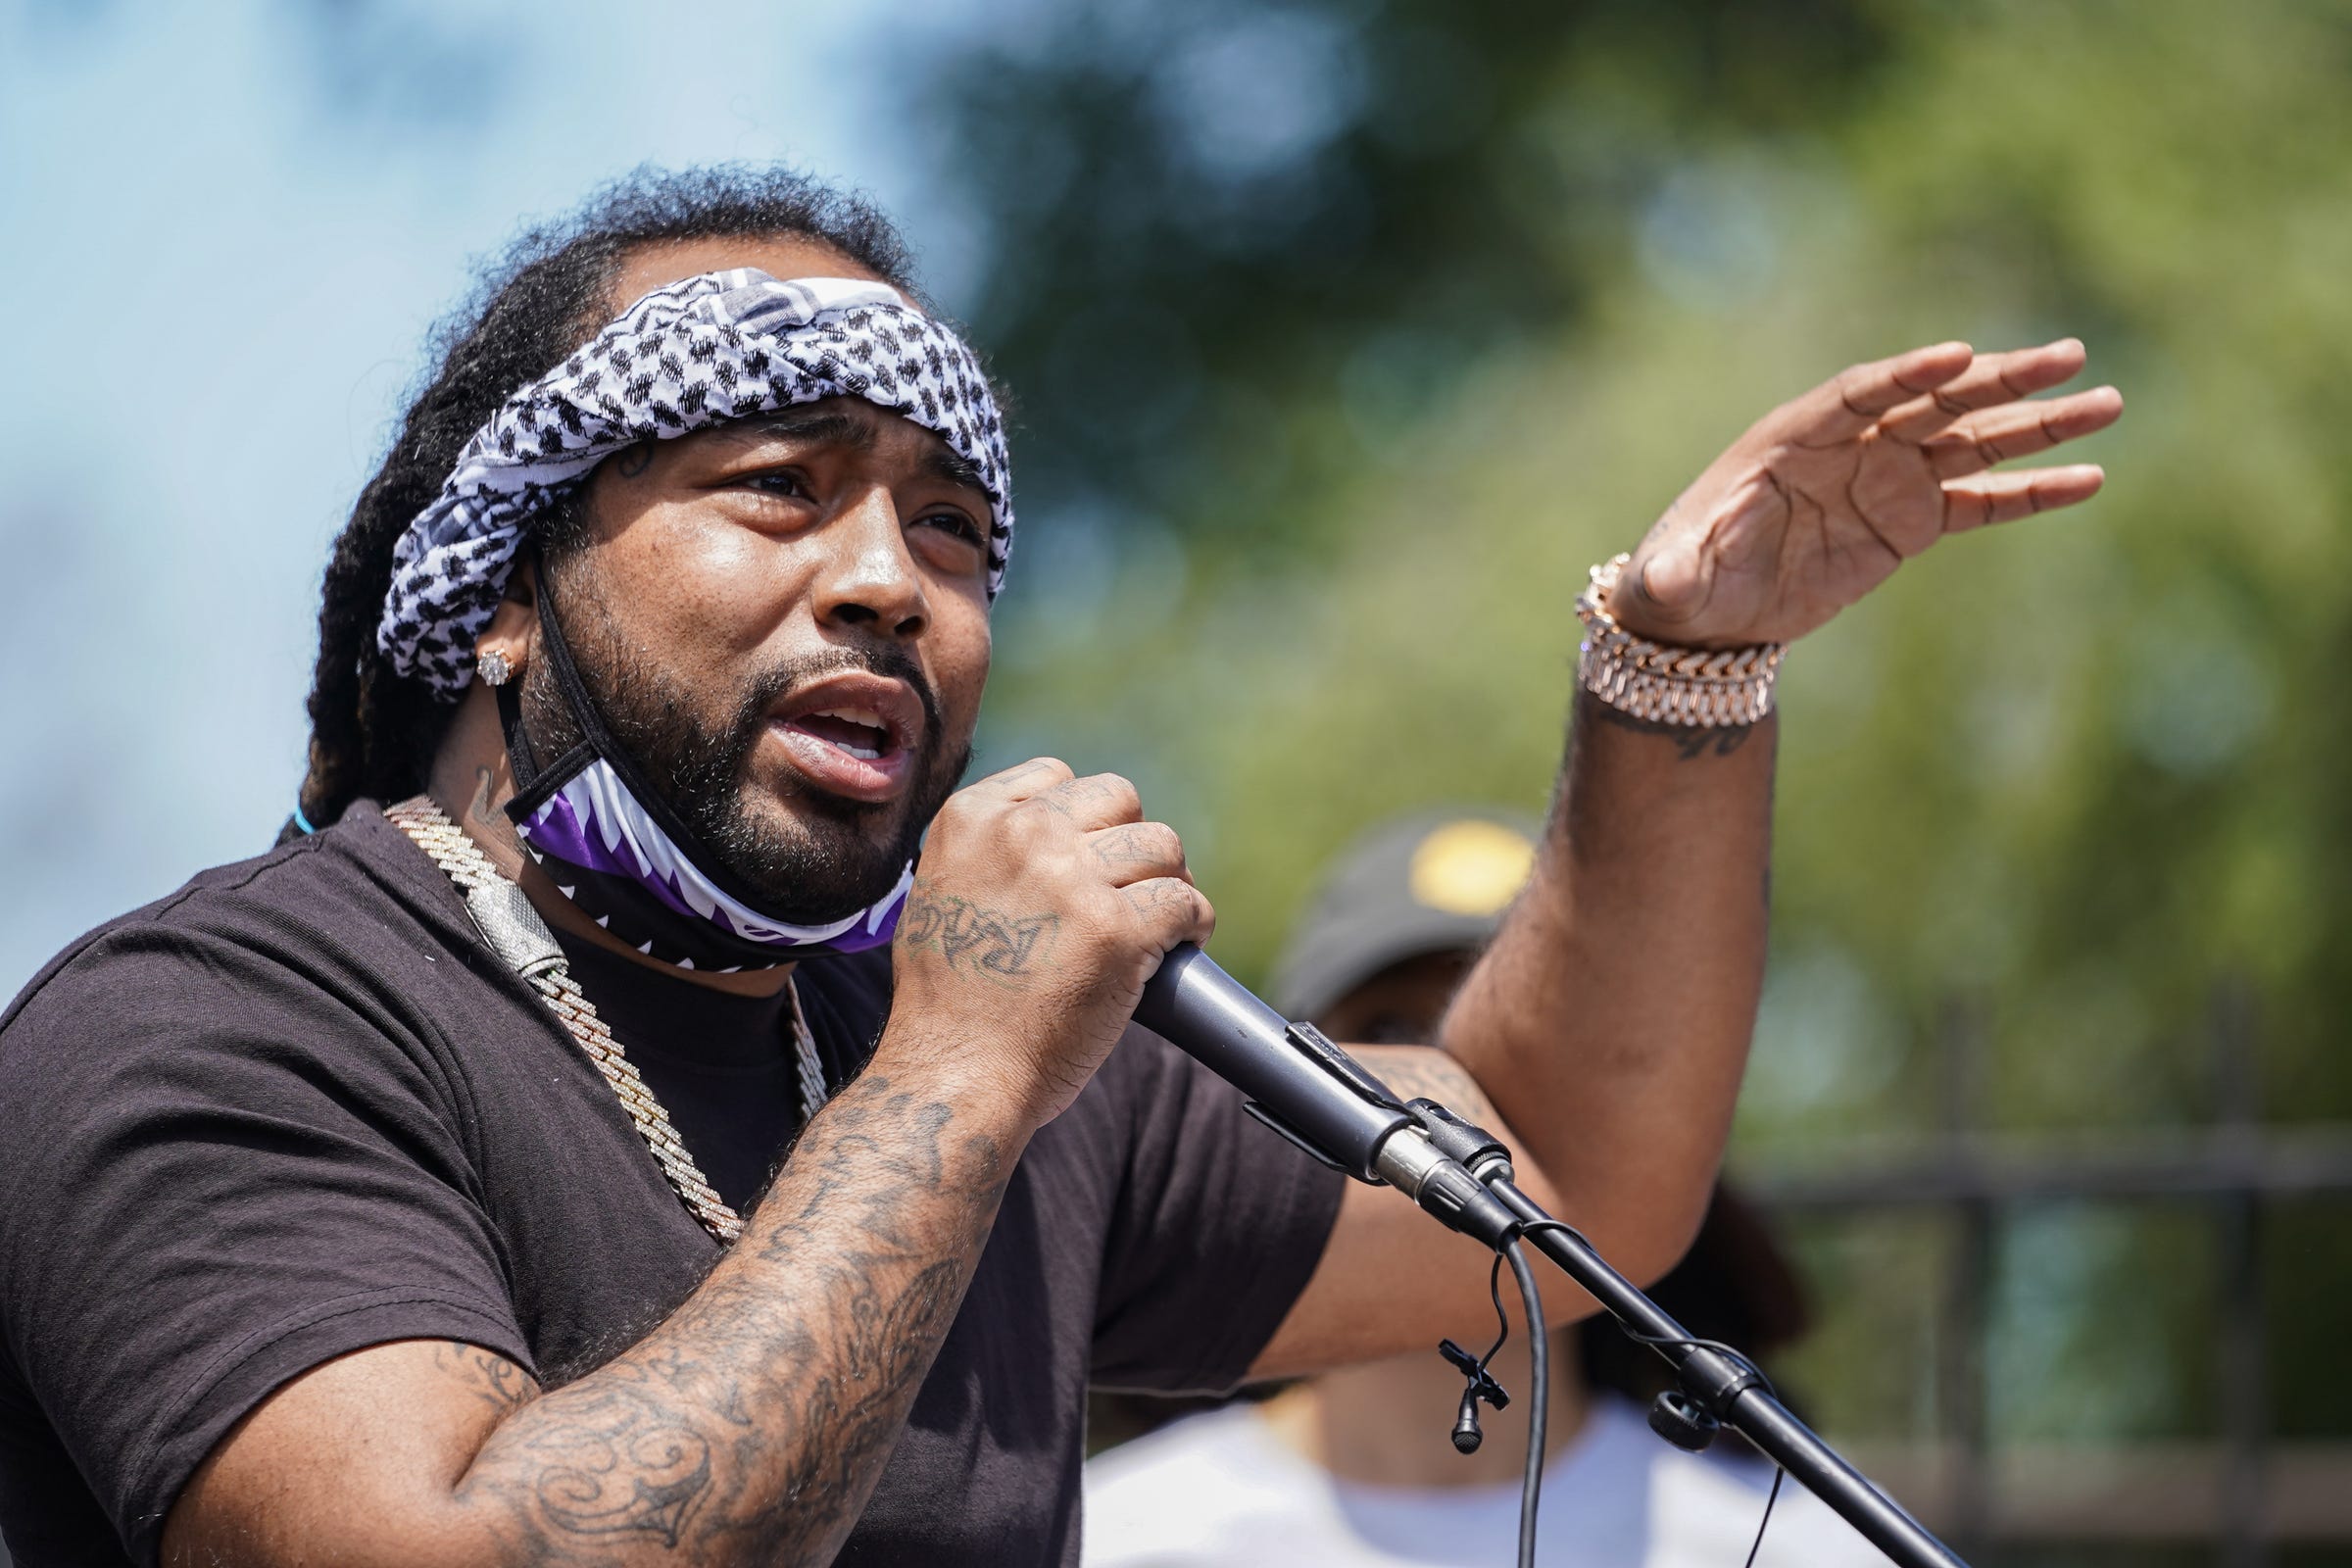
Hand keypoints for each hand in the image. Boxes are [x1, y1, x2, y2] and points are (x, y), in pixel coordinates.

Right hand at [881, 758, 1213, 1129]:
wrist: (956, 1074)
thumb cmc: (950, 1006)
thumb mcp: (939, 896)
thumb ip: (987, 854)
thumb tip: (1050, 837)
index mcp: (971, 819)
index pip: (1057, 777)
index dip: (1084, 819)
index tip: (1089, 859)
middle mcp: (1022, 835)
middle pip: (1119, 800)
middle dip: (1132, 844)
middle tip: (1133, 890)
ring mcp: (1072, 879)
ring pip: (1161, 844)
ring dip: (1169, 881)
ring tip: (1161, 921)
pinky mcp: (1117, 930)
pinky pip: (1184, 901)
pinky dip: (1193, 924)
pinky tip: (1180, 945)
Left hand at [1610, 339, 2122, 646]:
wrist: (1709, 614)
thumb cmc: (1682, 580)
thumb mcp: (1673, 578)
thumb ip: (1675, 571)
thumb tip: (1663, 580)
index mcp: (1794, 437)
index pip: (1862, 394)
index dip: (1909, 375)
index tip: (1960, 356)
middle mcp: (1852, 446)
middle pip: (1935, 402)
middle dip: (2000, 379)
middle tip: (2070, 356)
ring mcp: (1888, 479)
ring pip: (1972, 441)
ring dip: (2037, 424)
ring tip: (2107, 403)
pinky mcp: (1910, 522)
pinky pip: (1981, 501)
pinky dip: (2030, 491)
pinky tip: (2088, 478)